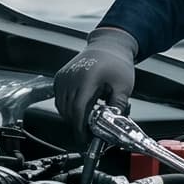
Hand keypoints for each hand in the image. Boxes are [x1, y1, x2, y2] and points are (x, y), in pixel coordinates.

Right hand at [53, 27, 136, 145]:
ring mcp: (64, 77)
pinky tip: (80, 108)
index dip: (80, 127)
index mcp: (87, 79)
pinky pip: (59, 98)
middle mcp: (71, 77)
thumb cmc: (116, 62)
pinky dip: (67, 107)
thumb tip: (112, 124)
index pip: (78, 109)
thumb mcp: (124, 86)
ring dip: (72, 116)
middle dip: (77, 125)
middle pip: (68, 110)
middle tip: (89, 132)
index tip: (85, 137)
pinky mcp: (60, 77)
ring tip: (87, 119)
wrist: (109, 45)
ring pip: (61, 106)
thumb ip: (117, 106)